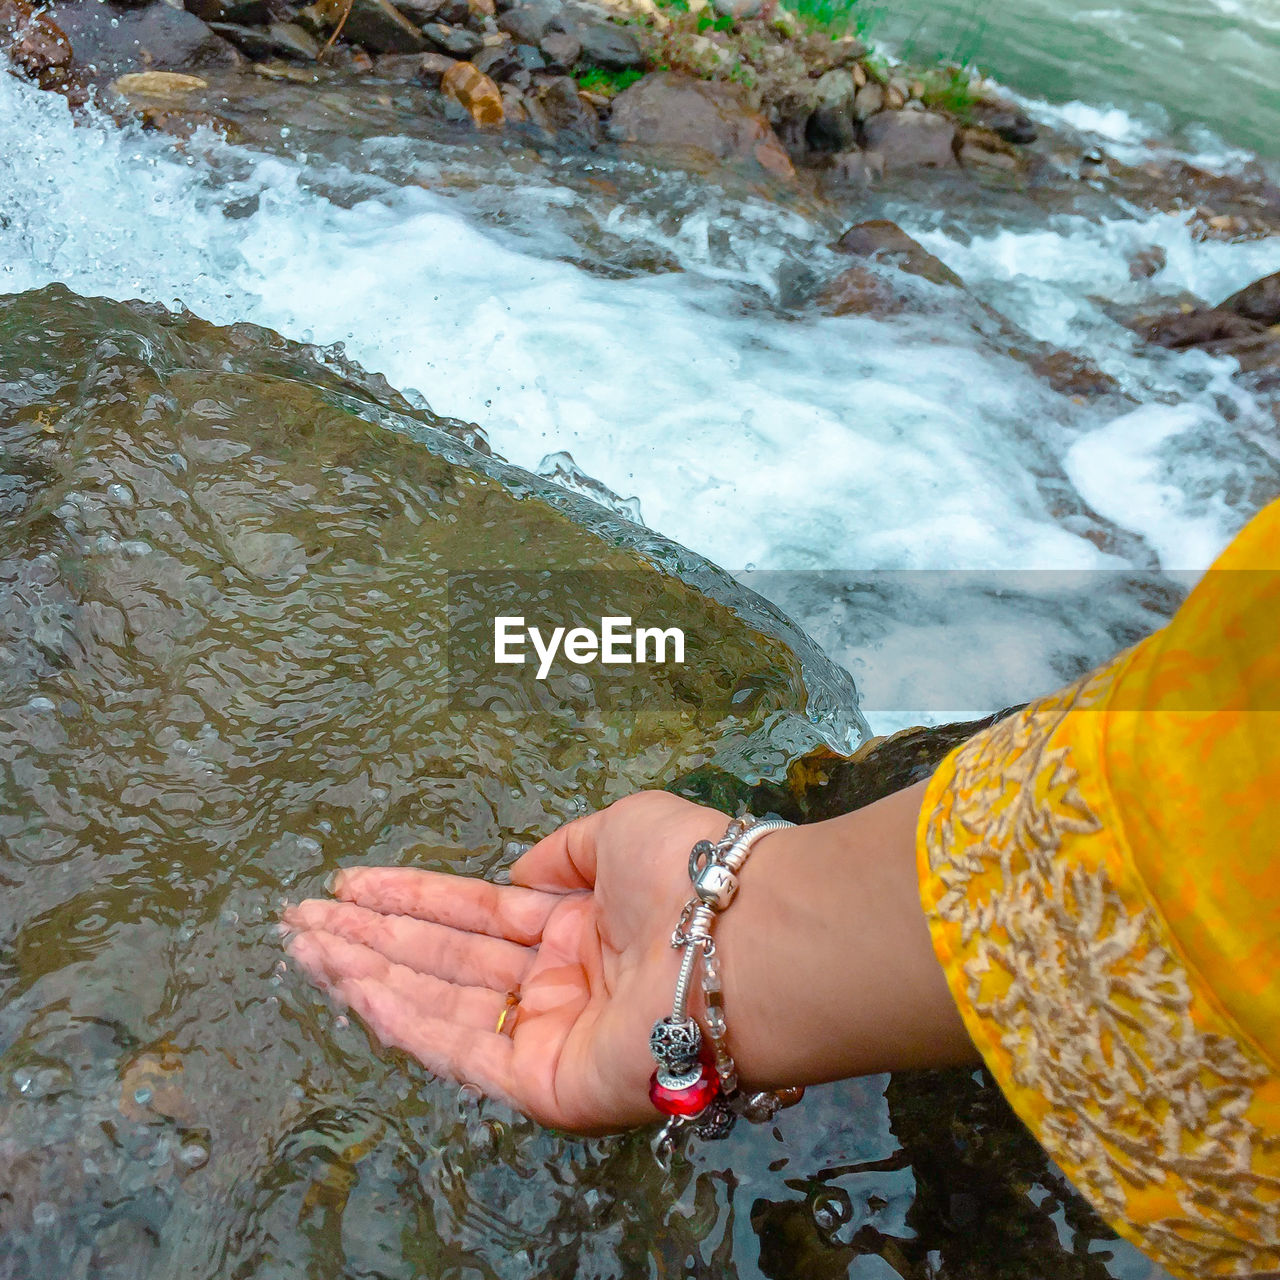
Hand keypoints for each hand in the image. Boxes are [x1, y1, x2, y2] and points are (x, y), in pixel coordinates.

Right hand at [282, 791, 728, 1134]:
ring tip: (304, 946)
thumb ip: (560, 853)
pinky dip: (403, 1019)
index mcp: (576, 927)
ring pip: (439, 1003)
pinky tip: (353, 985)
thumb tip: (514, 877)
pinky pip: (460, 1050)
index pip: (474, 912)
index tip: (349, 884)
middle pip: (444, 958)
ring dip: (368, 973)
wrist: (743, 942)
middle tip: (297, 917)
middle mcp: (557, 982)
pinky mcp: (546, 1083)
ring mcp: (549, 1035)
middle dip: (370, 936)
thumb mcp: (620, 831)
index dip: (409, 897)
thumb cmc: (687, 875)